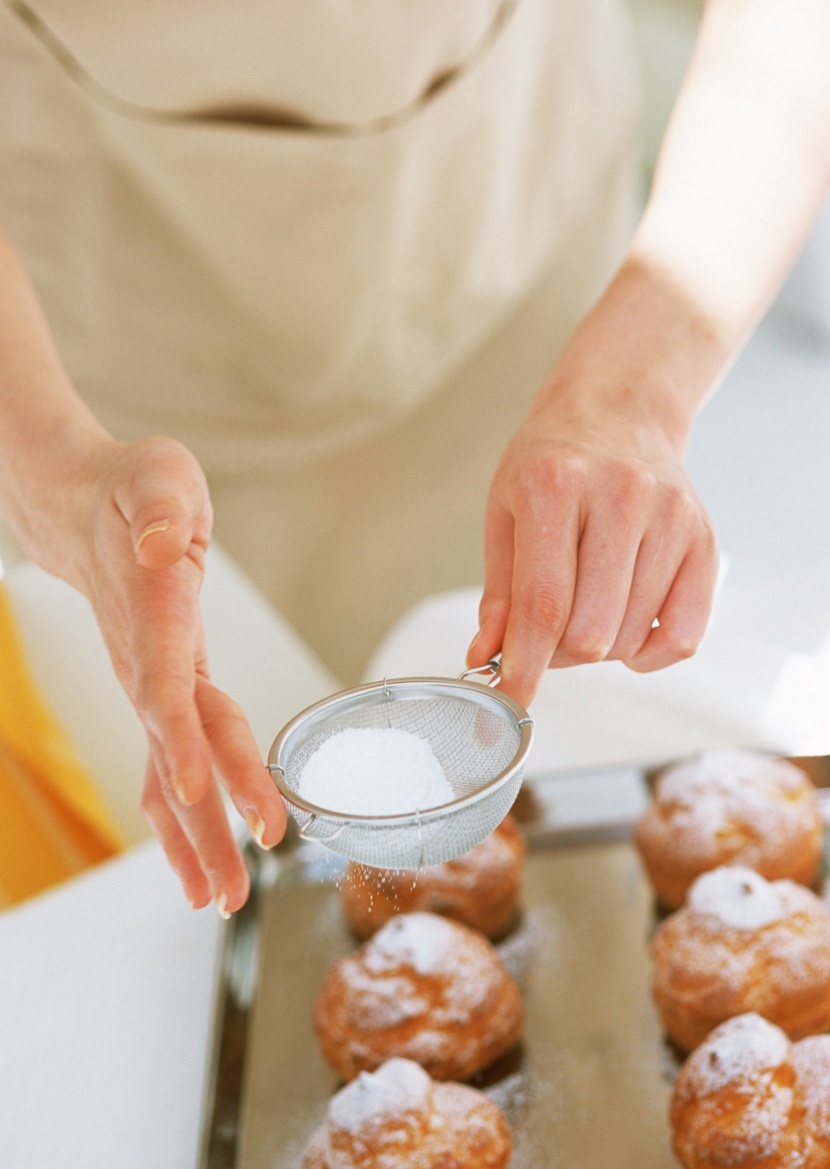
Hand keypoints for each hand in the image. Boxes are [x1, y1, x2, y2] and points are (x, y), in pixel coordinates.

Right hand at [67, 434, 286, 911]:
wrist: (81, 508)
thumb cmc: (131, 489)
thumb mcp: (155, 477)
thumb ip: (159, 510)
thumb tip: (163, 544)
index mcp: (155, 617)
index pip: (168, 687)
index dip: (182, 740)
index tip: (198, 794)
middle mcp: (148, 664)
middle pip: (179, 752)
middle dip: (206, 821)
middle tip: (234, 889)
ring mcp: (146, 684)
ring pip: (170, 773)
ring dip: (195, 840)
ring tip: (219, 901)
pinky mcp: (155, 692)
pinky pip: (167, 764)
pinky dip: (182, 818)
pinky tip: (195, 862)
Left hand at [466, 262, 720, 709]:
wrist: (617, 411)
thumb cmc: (551, 462)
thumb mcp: (505, 512)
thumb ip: (499, 593)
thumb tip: (487, 657)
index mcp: (554, 486)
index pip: (542, 604)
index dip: (526, 665)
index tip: (512, 702)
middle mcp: (619, 498)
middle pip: (589, 631)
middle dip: (558, 654)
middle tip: (546, 633)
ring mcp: (668, 518)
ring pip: (630, 638)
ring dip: (599, 647)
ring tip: (584, 609)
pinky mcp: (703, 539)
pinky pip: (682, 635)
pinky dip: (647, 652)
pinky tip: (625, 626)